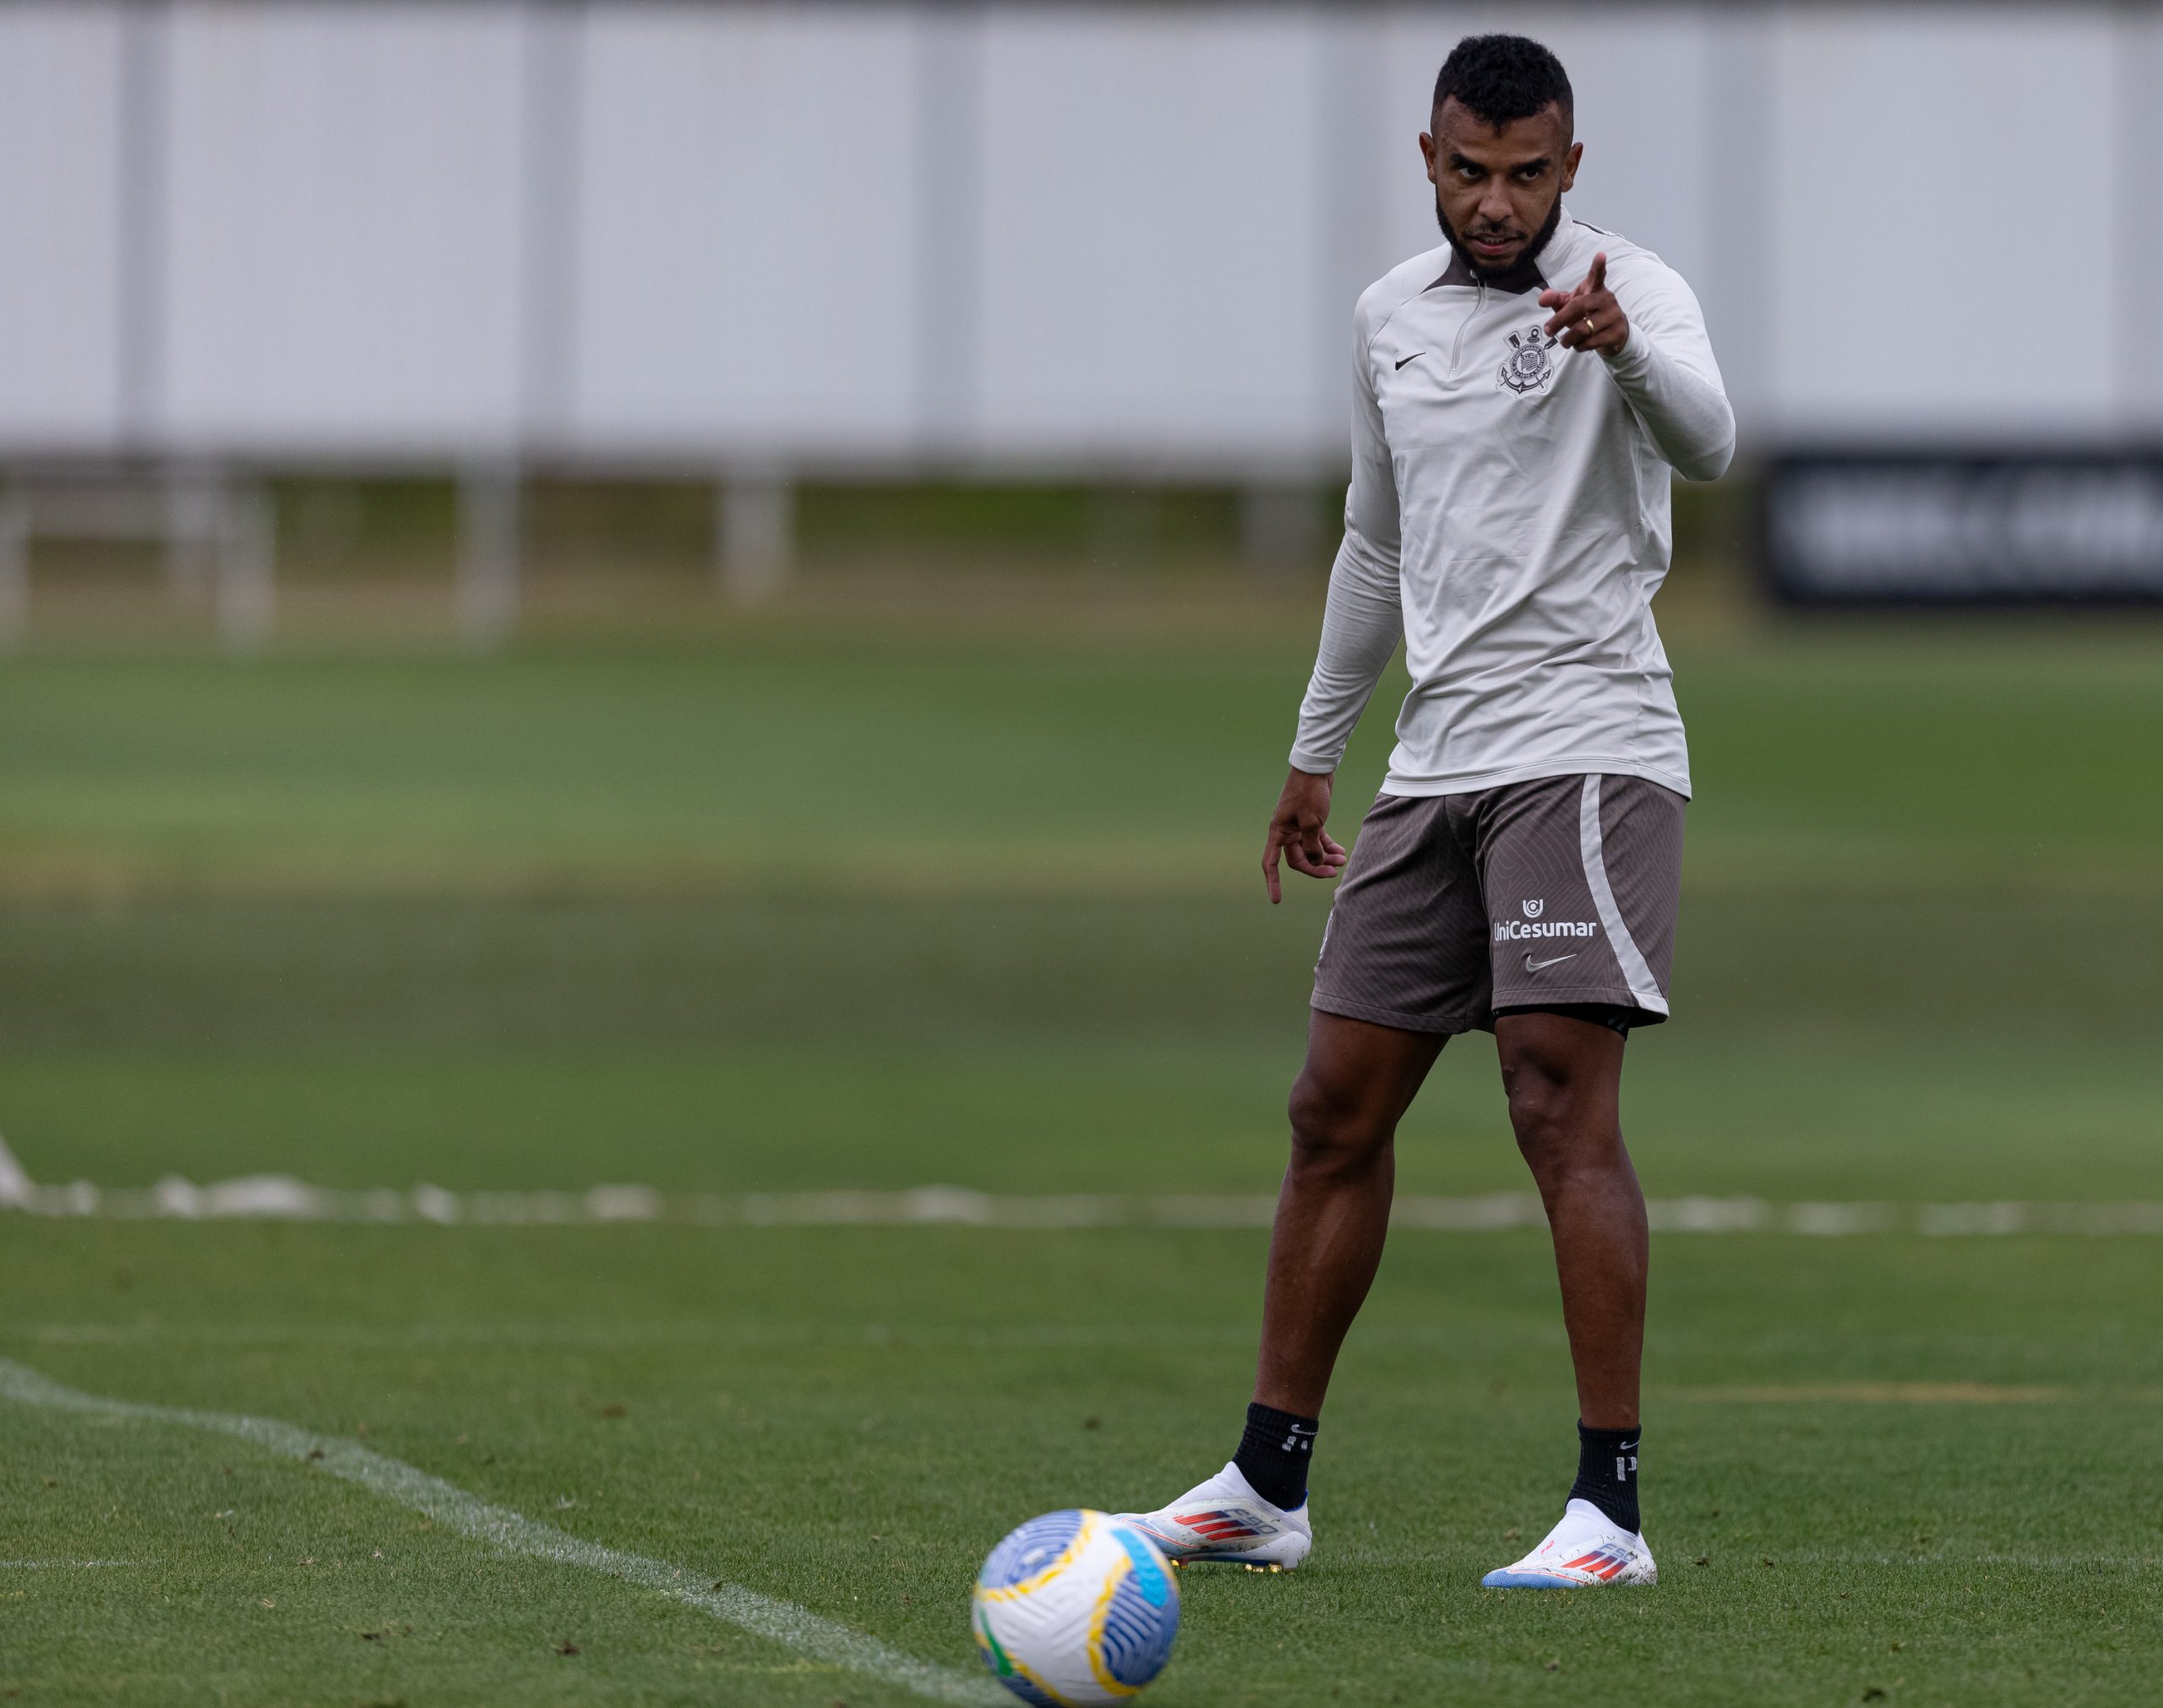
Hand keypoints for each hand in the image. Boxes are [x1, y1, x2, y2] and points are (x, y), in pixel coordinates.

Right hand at [1262, 768, 1347, 903]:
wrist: (1316, 769)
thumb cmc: (1309, 793)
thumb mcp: (1312, 822)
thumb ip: (1312, 846)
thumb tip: (1315, 863)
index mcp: (1279, 832)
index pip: (1271, 863)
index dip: (1273, 882)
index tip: (1276, 899)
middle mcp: (1286, 831)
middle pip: (1298, 860)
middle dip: (1315, 867)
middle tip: (1334, 872)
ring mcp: (1298, 827)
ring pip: (1310, 851)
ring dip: (1325, 857)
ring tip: (1342, 859)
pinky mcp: (1311, 821)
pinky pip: (1318, 841)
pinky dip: (1328, 847)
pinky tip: (1341, 851)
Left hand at [1539, 251, 1628, 356]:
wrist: (1613, 334)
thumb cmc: (1588, 315)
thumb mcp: (1571, 305)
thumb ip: (1556, 300)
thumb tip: (1542, 298)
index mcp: (1595, 289)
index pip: (1597, 276)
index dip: (1598, 266)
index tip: (1600, 255)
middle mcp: (1607, 299)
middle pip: (1578, 306)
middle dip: (1559, 320)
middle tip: (1547, 330)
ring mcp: (1614, 315)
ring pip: (1583, 329)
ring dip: (1568, 339)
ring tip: (1565, 341)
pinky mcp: (1617, 332)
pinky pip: (1591, 342)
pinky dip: (1579, 347)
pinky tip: (1579, 345)